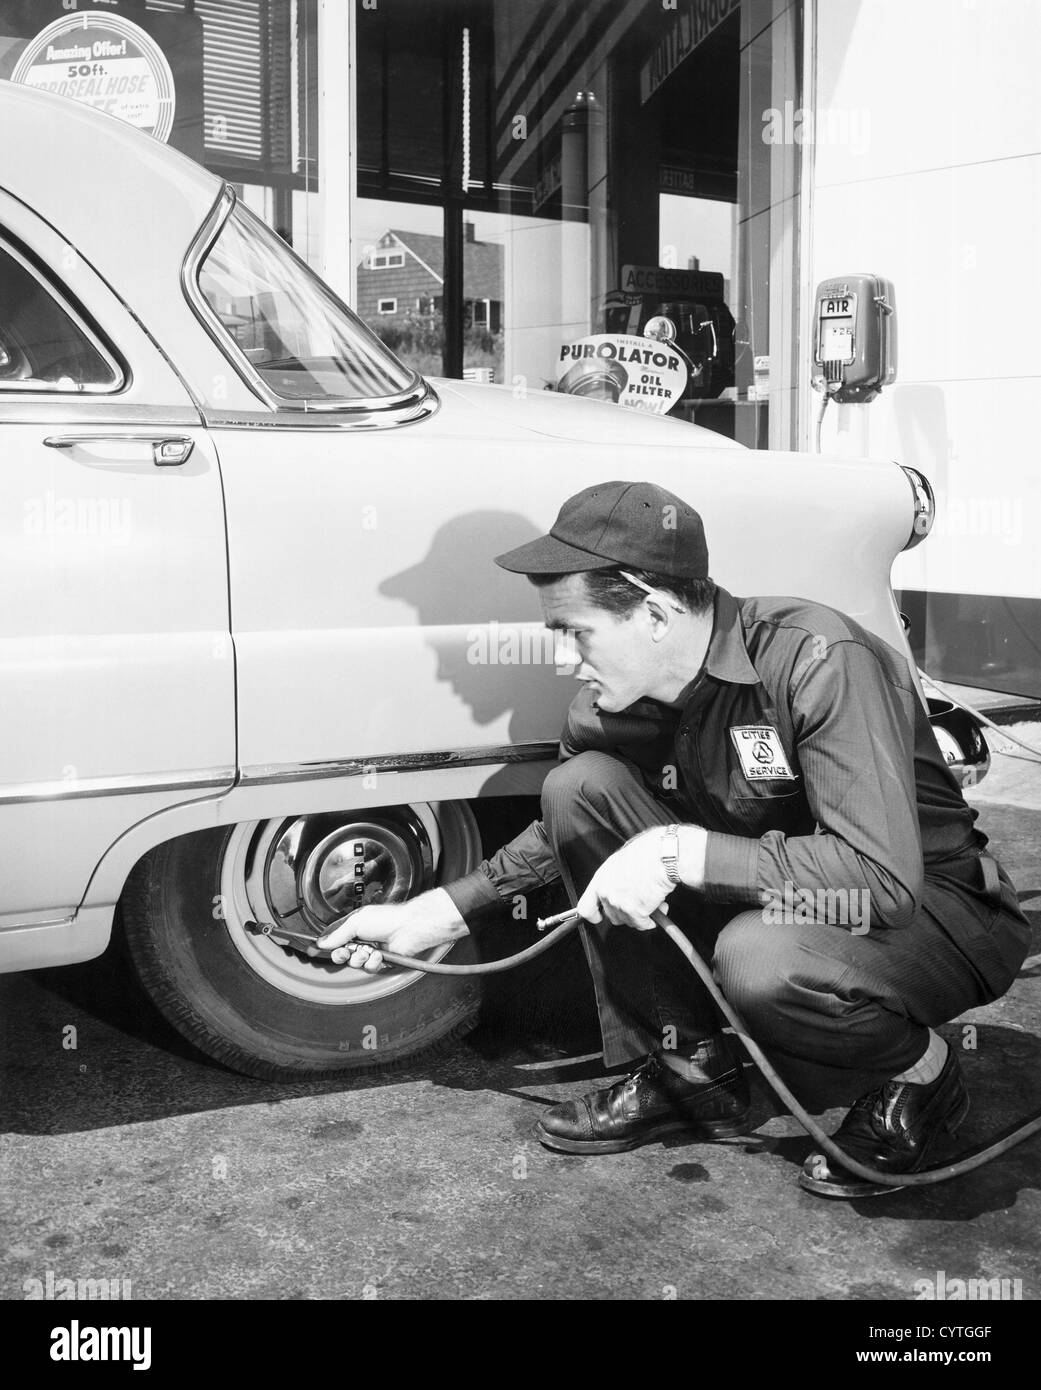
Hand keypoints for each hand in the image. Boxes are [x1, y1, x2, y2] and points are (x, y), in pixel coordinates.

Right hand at [316, 887, 467, 972]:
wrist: (407, 929)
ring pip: (354, 963)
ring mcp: (370, 951)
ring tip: (368, 950)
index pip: (334, 939)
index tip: (317, 950)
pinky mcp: (380, 961)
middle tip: (347, 951)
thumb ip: (338, 933)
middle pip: (341, 954)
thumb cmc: (386, 919)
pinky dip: (372, 962)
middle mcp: (361, 939)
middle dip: (342, 954)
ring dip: (360, 958)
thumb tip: (322, 942)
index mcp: (354, 927)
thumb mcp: (356, 922)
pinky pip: (368, 968)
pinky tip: (379, 954)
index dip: (327, 945)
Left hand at [576, 829, 675, 931]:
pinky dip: (651, 921)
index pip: (585, 907)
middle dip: (626, 913)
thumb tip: (625, 889)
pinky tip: (658, 908)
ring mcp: (619, 904)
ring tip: (653, 902)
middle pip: (611, 916)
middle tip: (639, 904)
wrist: (662, 855)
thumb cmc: (648, 852)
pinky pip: (642, 924)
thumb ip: (617, 879)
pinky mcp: (635, 913)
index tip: (599, 917)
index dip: (593, 915)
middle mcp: (606, 892)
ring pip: (628, 921)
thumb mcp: (622, 862)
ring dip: (640, 916)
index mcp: (601, 878)